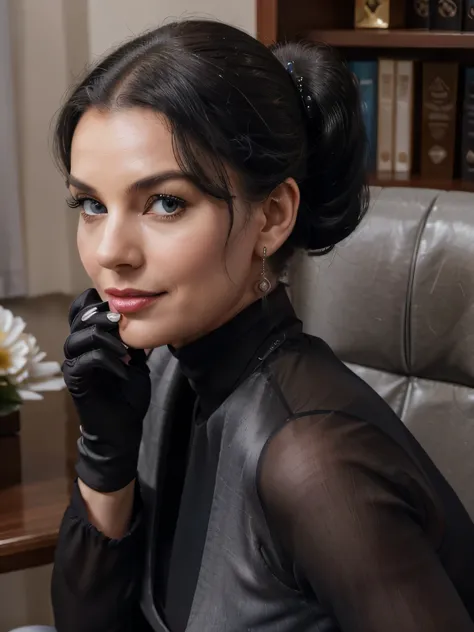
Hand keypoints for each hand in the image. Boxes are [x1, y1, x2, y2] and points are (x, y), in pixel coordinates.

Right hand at [62, 288, 150, 492]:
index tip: (121, 308)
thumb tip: (142, 316)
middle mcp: (78, 348)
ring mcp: (74, 364)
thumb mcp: (136, 359)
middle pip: (78, 317)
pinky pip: (86, 360)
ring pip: (78, 337)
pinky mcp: (75, 380)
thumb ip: (132, 338)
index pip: (81, 309)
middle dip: (102, 315)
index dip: (97, 302)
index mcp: (90, 339)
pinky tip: (125, 368)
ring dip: (105, 338)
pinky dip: (107, 360)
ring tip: (125, 349)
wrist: (122, 427)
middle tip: (123, 323)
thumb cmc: (129, 393)